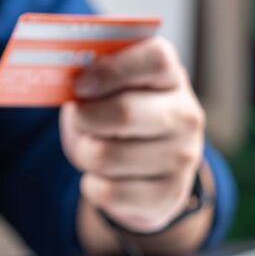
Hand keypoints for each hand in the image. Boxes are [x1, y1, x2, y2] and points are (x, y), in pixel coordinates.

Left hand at [60, 37, 205, 232]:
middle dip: (84, 117)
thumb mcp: (110, 90)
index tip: (80, 83)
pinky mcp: (168, 196)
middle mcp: (186, 115)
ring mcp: (182, 158)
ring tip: (90, 147)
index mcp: (171, 77)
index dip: (111, 69)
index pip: (156, 59)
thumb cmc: (118, 117)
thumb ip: (94, 78)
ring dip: (82, 153)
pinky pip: (106, 192)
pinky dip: (91, 185)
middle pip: (124, 112)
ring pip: (105, 156)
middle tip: (76, 118)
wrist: (147, 173)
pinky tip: (101, 177)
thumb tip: (69, 86)